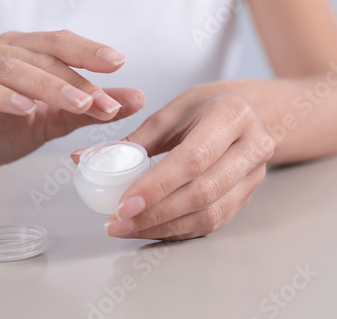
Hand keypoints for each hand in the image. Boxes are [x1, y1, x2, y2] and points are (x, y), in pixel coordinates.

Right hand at [0, 30, 144, 182]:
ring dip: (49, 86)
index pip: (58, 43)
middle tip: (105, 99)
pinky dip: (3, 96)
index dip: (88, 51)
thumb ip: (86, 109)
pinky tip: (26, 108)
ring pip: (12, 68)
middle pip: (40, 53)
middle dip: (77, 77)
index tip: (119, 64)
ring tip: (79, 105)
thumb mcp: (49, 122)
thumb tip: (134, 99)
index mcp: (19, 51)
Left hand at [103, 82, 274, 240]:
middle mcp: (250, 148)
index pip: (193, 158)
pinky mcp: (247, 196)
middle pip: (202, 193)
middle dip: (155, 214)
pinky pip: (213, 222)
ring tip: (128, 229)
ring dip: (164, 227)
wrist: (254, 112)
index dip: (157, 186)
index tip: (123, 204)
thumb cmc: (208, 106)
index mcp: (231, 116)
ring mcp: (253, 176)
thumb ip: (133, 139)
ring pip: (209, 215)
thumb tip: (83, 157)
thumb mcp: (173, 111)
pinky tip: (151, 229)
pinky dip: (178, 230)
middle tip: (118, 222)